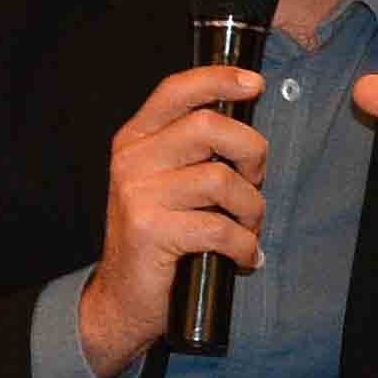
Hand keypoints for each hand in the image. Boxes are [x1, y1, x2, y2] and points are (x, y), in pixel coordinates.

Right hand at [75, 64, 267, 377]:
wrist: (122, 298)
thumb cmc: (157, 237)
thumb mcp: (165, 182)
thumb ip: (192, 151)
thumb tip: (248, 130)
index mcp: (134, 141)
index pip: (176, 91)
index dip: (219, 79)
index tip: (253, 85)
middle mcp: (131, 162)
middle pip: (209, 127)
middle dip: (251, 153)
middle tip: (254, 182)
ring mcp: (138, 195)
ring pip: (222, 180)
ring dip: (251, 208)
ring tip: (248, 227)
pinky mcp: (151, 231)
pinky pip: (220, 228)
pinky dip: (243, 245)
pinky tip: (243, 256)